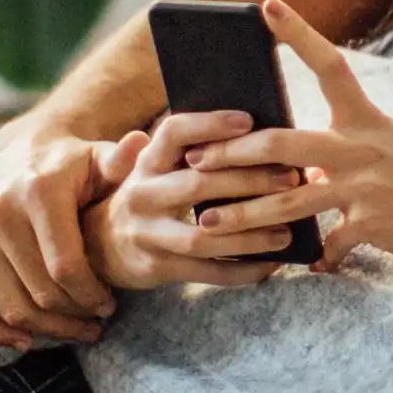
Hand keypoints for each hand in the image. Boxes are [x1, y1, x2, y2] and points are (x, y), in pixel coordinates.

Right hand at [0, 130, 131, 347]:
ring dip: (47, 331)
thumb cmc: (74, 164)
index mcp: (38, 192)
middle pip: (41, 293)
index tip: (110, 305)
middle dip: (75, 316)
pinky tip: (24, 343)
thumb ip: (123, 161)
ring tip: (76, 330)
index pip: (66, 268)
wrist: (22, 150)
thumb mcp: (101, 158)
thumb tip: (142, 145)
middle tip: (98, 322)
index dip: (92, 296)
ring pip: (11, 307)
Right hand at [85, 111, 308, 289]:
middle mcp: (143, 194)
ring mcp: (148, 234)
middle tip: (292, 179)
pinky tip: (273, 265)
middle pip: (198, 185)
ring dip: (250, 235)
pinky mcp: (158, 267)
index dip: (210, 124)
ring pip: (205, 236)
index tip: (249, 120)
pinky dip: (243, 271)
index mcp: (147, 161)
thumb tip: (241, 124)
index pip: (175, 132)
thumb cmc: (148, 196)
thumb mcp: (152, 166)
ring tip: (288, 231)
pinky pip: (208, 272)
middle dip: (249, 181)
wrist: (101, 246)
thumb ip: (182, 147)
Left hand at [186, 0, 392, 280]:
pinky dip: (315, 257)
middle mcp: (363, 146)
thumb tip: (298, 161)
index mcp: (366, 118)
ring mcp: (367, 186)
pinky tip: (304, 265)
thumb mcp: (391, 147)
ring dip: (242, 214)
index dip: (297, 33)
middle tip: (194, 159)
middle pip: (282, 142)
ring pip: (289, 200)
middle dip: (230, 153)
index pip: (330, 64)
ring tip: (208, 223)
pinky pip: (330, 244)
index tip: (266, 6)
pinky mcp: (375, 223)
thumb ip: (344, 147)